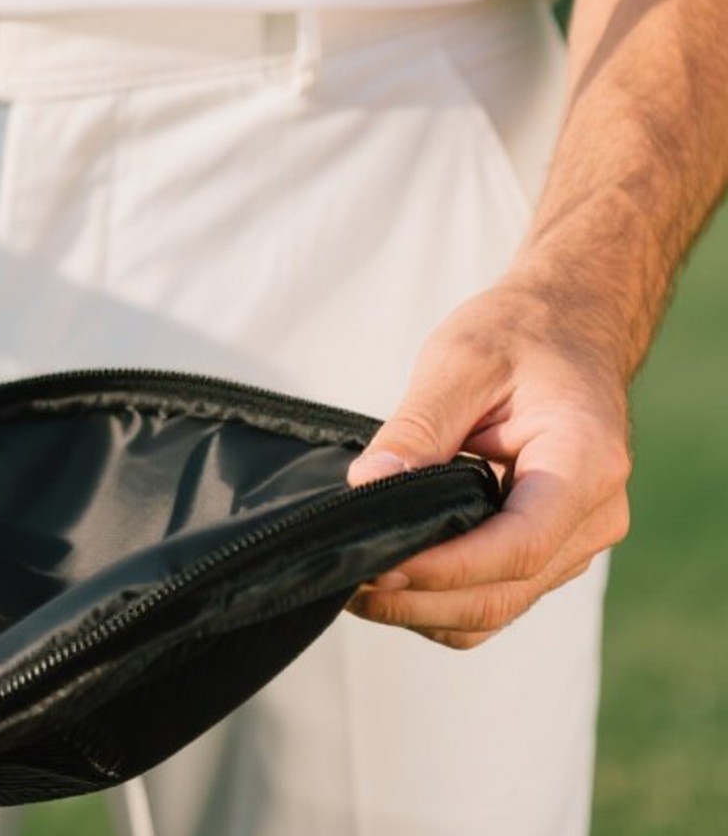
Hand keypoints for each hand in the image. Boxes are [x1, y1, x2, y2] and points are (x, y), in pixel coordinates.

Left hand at [344, 270, 632, 648]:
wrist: (568, 327)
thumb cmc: (518, 335)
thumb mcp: (460, 363)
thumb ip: (416, 429)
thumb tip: (365, 487)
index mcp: (585, 464)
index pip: (519, 546)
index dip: (445, 568)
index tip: (376, 564)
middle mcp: (594, 516)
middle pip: (505, 591)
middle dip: (419, 597)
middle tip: (342, 578)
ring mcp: (577, 539)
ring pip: (500, 605)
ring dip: (424, 608)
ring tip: (353, 582)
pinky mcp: (551, 545)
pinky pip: (499, 593)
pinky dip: (443, 598)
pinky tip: (390, 576)